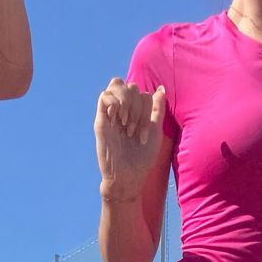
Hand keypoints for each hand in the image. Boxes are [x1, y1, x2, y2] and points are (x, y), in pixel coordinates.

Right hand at [96, 80, 167, 201]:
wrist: (127, 177)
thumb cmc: (142, 158)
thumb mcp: (156, 133)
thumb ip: (157, 111)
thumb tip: (161, 89)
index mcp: (137, 114)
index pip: (143, 94)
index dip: (147, 109)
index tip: (144, 133)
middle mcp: (123, 112)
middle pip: (130, 86)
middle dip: (137, 105)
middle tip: (134, 128)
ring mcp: (111, 115)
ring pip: (116, 85)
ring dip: (126, 100)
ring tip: (126, 122)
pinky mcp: (100, 121)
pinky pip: (103, 96)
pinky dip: (114, 102)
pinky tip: (119, 120)